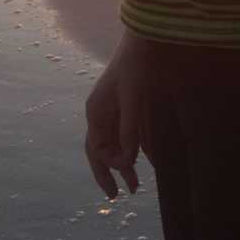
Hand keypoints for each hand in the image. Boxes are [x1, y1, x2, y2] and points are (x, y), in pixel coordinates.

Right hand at [84, 34, 151, 198]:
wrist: (144, 42)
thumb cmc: (136, 67)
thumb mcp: (133, 99)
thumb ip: (129, 130)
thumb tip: (126, 161)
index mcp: (95, 112)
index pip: (96, 149)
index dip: (109, 165)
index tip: (128, 171)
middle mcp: (99, 113)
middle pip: (99, 150)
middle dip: (106, 173)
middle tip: (114, 197)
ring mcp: (111, 110)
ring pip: (113, 145)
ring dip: (122, 164)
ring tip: (135, 186)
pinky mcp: (124, 107)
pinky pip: (124, 135)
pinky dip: (132, 150)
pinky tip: (144, 162)